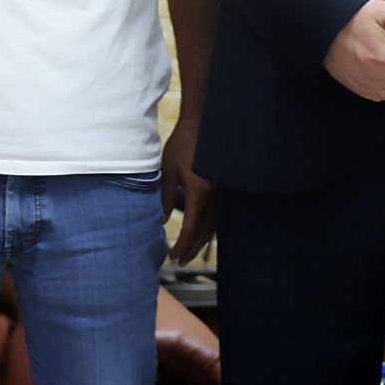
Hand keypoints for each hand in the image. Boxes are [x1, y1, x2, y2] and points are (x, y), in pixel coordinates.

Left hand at [158, 120, 214, 264]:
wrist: (203, 123)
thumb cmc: (183, 144)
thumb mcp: (168, 170)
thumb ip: (165, 197)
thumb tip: (160, 221)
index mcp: (199, 191)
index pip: (191, 227)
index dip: (182, 244)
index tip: (173, 256)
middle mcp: (214, 194)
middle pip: (205, 230)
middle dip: (192, 248)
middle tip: (179, 261)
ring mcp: (222, 191)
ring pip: (214, 224)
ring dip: (201, 240)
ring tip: (188, 251)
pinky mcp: (224, 186)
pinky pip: (218, 214)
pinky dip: (208, 227)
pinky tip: (201, 232)